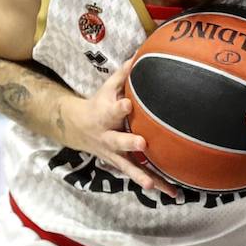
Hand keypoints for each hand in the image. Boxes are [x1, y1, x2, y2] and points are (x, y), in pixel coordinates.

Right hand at [60, 59, 179, 197]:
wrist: (76, 127)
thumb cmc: (99, 103)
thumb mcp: (107, 87)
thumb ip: (124, 74)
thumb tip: (141, 53)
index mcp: (105, 114)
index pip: (112, 109)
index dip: (119, 107)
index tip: (128, 104)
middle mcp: (108, 136)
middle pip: (118, 141)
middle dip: (129, 143)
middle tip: (143, 144)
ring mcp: (113, 153)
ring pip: (128, 166)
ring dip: (142, 175)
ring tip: (154, 185)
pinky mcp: (121, 164)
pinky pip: (137, 175)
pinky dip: (152, 183)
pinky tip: (170, 192)